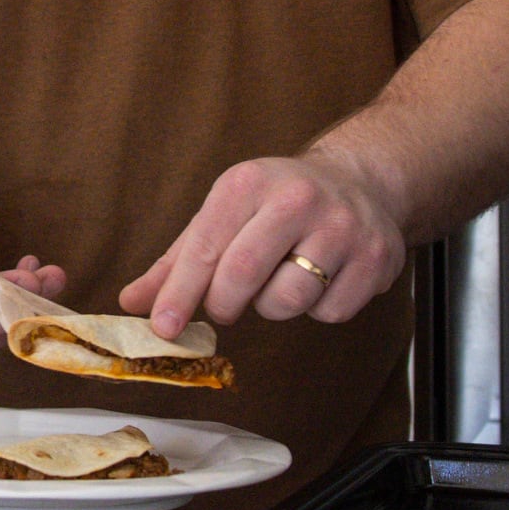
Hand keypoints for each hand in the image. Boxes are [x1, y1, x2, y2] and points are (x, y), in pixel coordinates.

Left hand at [120, 150, 405, 334]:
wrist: (362, 182)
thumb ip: (177, 262)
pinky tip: (322, 279)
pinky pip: (330, 312)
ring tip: (280, 279)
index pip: (206, 247)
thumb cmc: (276, 205)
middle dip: (223, 304)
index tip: (162, 328)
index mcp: (249, 183)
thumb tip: (131, 303)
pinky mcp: (377, 258)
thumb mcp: (224, 215)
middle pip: (243, 275)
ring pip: (288, 300)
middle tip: (224, 305)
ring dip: (272, 307)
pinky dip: (317, 309)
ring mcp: (343, 227)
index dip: (180, 294)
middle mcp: (298, 198)